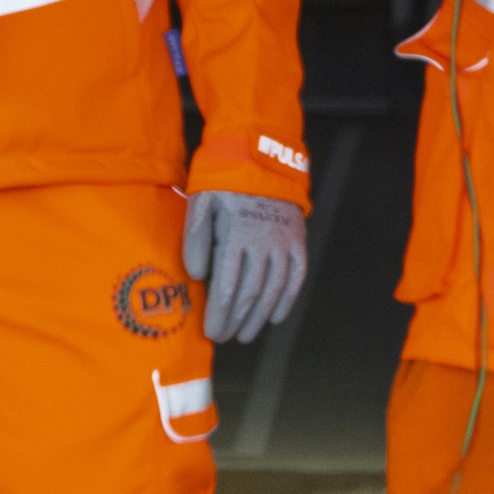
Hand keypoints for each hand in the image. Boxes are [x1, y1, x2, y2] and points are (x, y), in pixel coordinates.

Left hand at [186, 190, 308, 344]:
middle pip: (250, 294)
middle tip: (224, 337)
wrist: (260, 156)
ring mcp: (284, 243)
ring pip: (274, 290)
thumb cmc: (223, 183)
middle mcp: (264, 242)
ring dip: (259, 317)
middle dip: (235, 321)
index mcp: (236, 235)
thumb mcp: (200, 202)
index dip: (219, 315)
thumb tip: (196, 275)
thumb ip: (195, 239)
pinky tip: (274, 318)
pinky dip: (286, 301)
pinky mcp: (298, 241)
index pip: (227, 287)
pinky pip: (296, 278)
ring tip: (246, 335)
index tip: (211, 333)